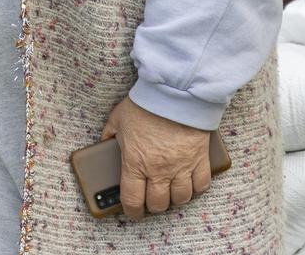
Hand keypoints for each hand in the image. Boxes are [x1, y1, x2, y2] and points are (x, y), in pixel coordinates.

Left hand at [101, 96, 211, 219]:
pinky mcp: (199, 159)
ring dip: (174, 199)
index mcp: (135, 163)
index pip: (132, 200)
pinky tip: (190, 184)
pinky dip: (196, 188)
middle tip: (151, 200)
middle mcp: (158, 170)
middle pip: (158, 204)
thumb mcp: (118, 118)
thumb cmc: (145, 104)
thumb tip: (103, 145)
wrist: (174, 92)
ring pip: (181, 198)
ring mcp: (181, 167)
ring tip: (170, 192)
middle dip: (152, 206)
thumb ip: (109, 135)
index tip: (132, 212)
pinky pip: (201, 185)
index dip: (132, 211)